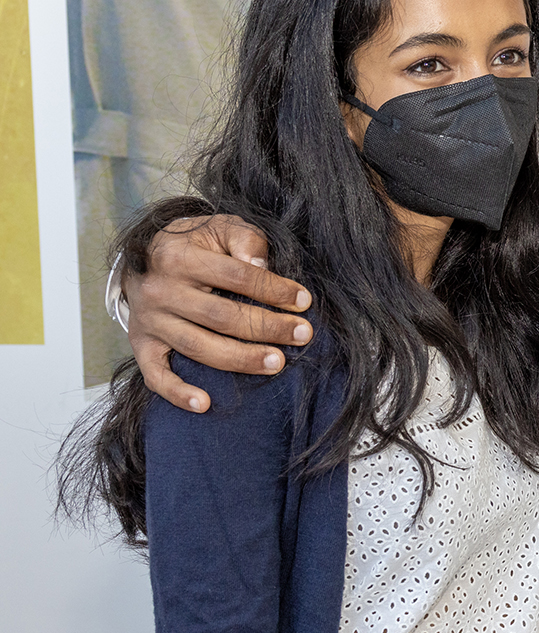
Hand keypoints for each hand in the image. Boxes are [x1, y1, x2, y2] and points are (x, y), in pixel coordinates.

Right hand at [123, 214, 312, 412]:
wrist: (144, 260)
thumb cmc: (195, 245)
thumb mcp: (219, 228)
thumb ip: (243, 238)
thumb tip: (260, 264)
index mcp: (178, 257)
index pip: (236, 276)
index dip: (273, 290)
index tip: (303, 301)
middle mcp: (159, 291)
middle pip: (221, 316)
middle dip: (267, 327)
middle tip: (303, 335)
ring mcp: (148, 321)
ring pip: (198, 347)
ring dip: (241, 359)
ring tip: (278, 362)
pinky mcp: (142, 345)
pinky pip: (155, 375)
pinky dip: (177, 393)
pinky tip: (205, 404)